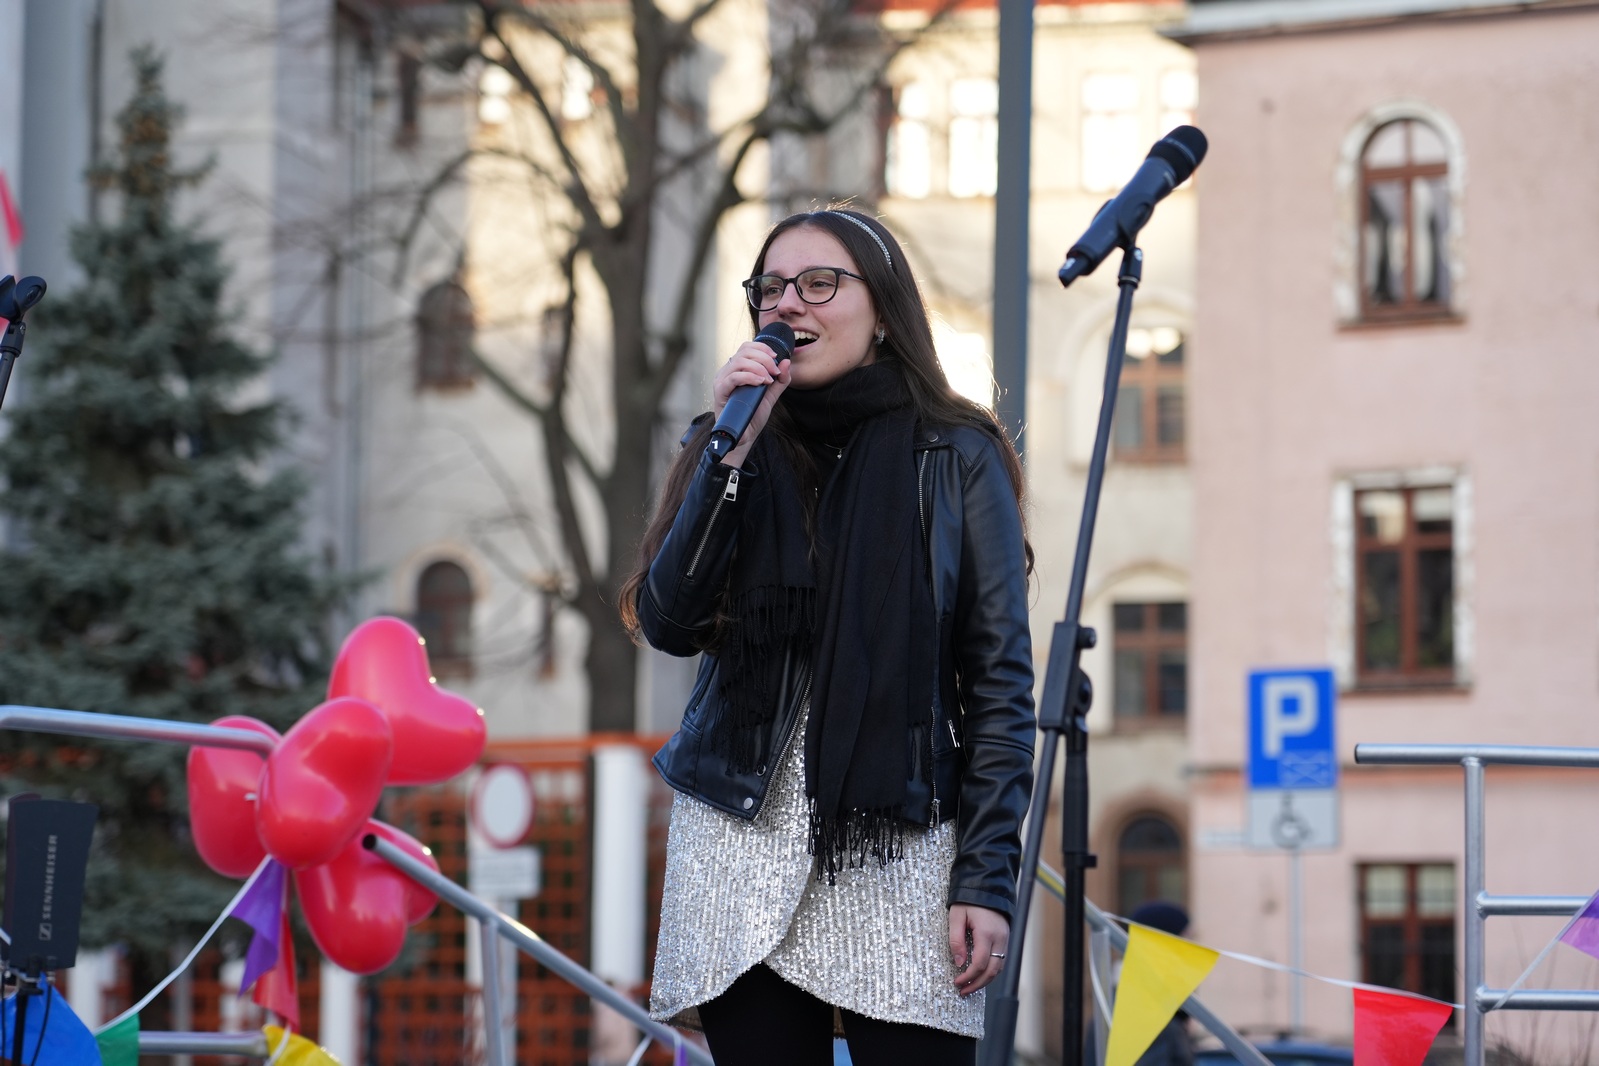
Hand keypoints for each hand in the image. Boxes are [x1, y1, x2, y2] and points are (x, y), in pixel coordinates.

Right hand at [712, 338, 790, 467]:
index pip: (747, 347)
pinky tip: (760, 383)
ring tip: (768, 380)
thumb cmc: (753, 414)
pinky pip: (733, 377)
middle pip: (744, 351)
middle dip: (764, 358)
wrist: (745, 435)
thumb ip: (780, 380)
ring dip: (758, 367)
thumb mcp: (771, 394)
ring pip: (739, 362)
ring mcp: (722, 380)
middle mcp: (727, 371)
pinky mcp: (720, 392)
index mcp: (737, 369)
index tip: (776, 358)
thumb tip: (786, 361)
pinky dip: (749, 377)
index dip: (762, 348)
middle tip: (775, 372)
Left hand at [949, 903, 1009, 995]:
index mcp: (986, 933)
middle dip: (977, 984)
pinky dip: (991, 971)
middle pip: (992, 971)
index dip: (968, 977)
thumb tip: (959, 963)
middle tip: (963, 991)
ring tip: (970, 986)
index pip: (980, 964)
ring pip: (999, 968)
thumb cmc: (968, 900)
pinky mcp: (1005, 938)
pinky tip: (980, 974)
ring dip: (985, 980)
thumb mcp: (956, 917)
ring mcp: (1005, 939)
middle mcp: (999, 939)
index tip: (957, 982)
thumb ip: (956, 941)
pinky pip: (1001, 960)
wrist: (986, 886)